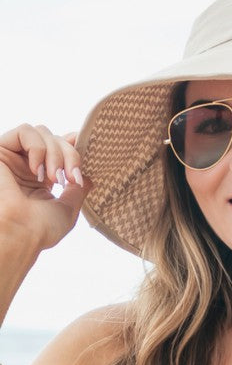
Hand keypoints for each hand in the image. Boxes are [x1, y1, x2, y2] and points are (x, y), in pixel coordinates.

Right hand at [0, 124, 92, 250]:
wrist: (19, 234)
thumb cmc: (40, 229)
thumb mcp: (68, 208)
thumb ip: (77, 190)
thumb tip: (89, 177)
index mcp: (42, 178)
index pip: (60, 148)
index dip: (74, 145)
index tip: (90, 154)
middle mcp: (27, 165)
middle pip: (56, 138)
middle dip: (70, 155)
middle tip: (71, 178)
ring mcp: (14, 157)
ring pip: (42, 132)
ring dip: (55, 152)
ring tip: (54, 178)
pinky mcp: (1, 150)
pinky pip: (24, 130)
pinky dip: (37, 147)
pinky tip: (37, 170)